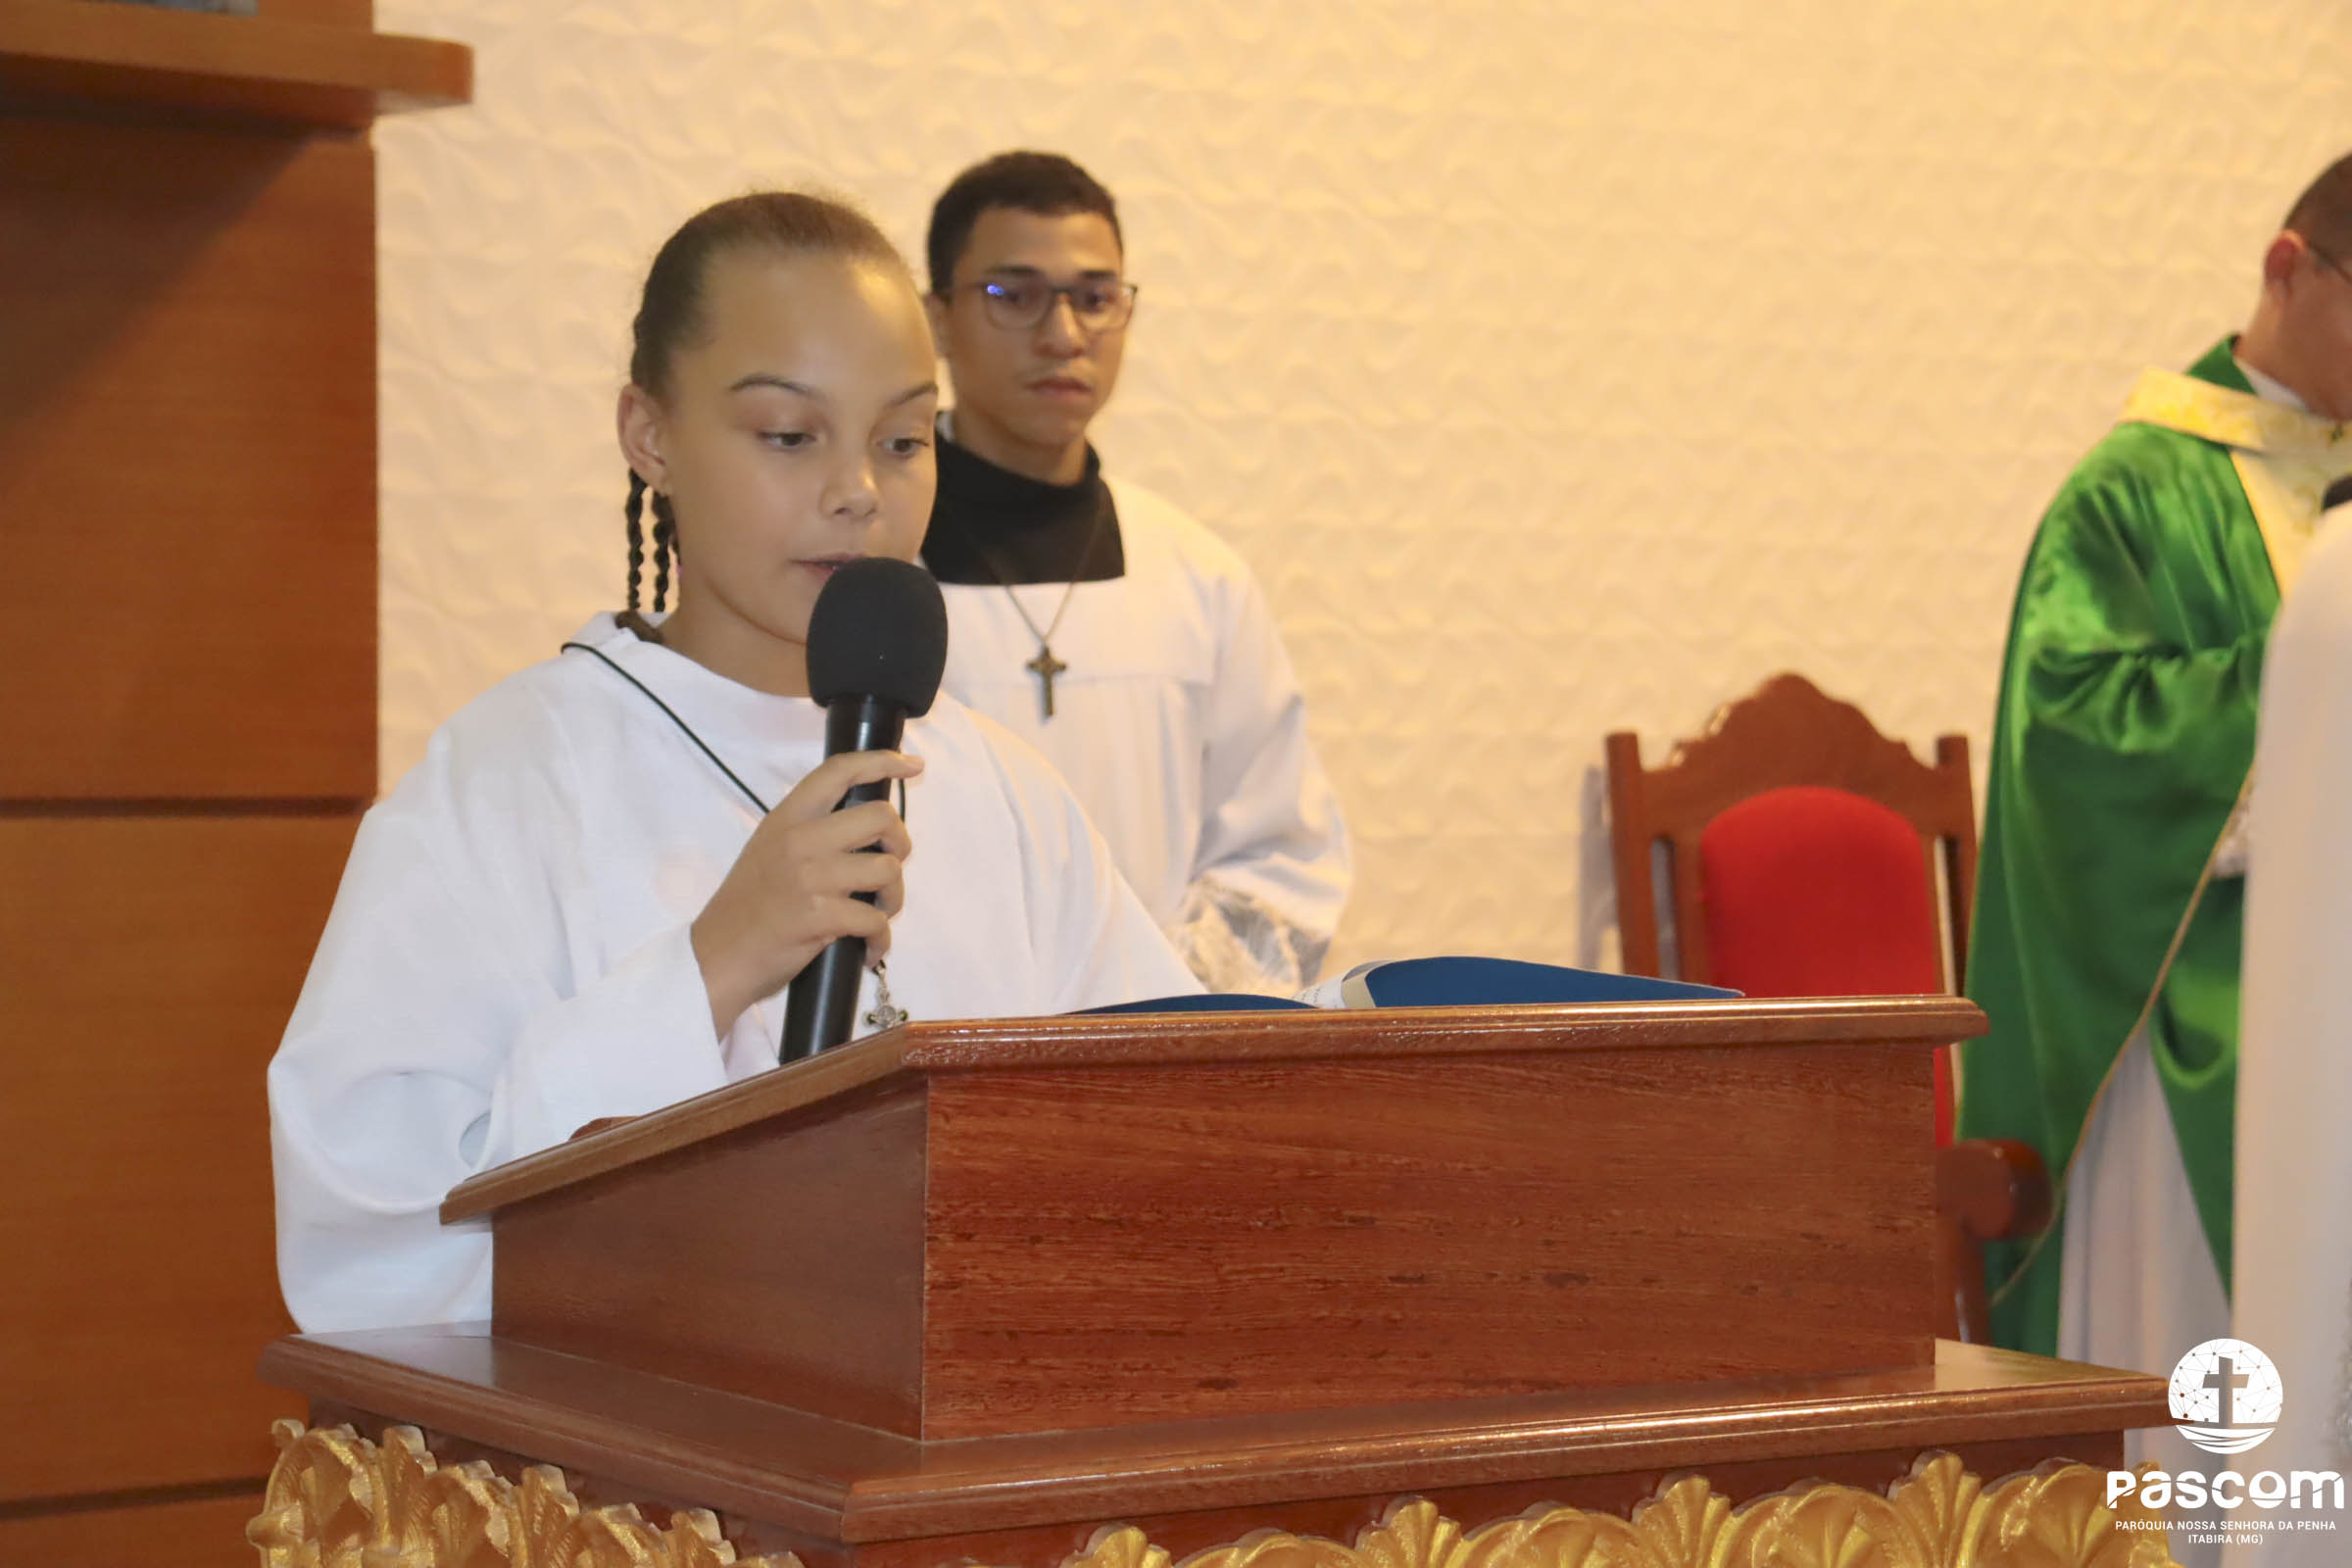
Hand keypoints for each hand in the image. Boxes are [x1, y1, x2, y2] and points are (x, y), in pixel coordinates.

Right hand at [691, 749, 922, 1034]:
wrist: (716, 957)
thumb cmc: (747, 906)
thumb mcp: (769, 849)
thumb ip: (809, 831)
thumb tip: (864, 826)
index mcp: (788, 818)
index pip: (839, 771)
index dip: (882, 760)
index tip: (913, 764)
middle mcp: (800, 839)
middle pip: (881, 817)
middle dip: (900, 844)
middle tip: (889, 868)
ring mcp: (811, 876)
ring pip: (888, 870)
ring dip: (894, 898)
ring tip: (877, 914)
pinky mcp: (820, 916)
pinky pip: (876, 920)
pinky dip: (881, 940)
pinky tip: (869, 949)